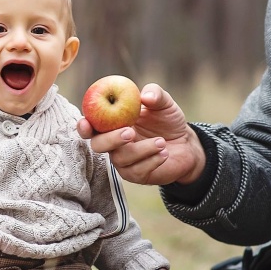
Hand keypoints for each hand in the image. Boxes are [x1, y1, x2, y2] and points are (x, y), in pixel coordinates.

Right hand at [76, 83, 205, 185]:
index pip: (91, 126)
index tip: (86, 123)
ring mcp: (124, 161)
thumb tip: (145, 96)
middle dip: (111, 139)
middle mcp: (113, 144)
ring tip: (161, 142)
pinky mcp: (137, 175)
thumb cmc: (168, 121)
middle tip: (130, 132)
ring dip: (142, 149)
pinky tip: (164, 153)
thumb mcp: (165, 104)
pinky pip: (137, 170)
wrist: (186, 144)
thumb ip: (156, 95)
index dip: (84, 126)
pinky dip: (152, 160)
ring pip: (121, 159)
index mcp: (113, 124)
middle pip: (98, 145)